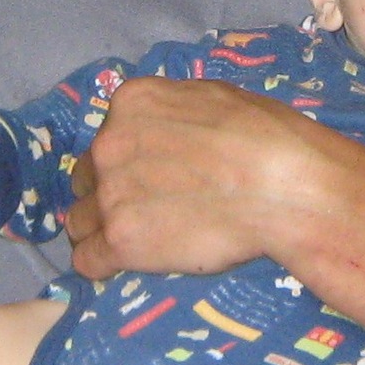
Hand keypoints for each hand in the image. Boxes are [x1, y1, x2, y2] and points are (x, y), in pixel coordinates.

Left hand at [66, 75, 353, 280]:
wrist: (284, 187)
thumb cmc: (266, 137)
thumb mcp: (213, 97)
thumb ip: (173, 112)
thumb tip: (167, 125)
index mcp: (130, 103)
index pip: (106, 137)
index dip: (125, 162)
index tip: (147, 177)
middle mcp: (109, 144)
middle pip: (86, 178)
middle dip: (108, 194)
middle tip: (145, 211)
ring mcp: (111, 194)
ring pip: (79, 221)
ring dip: (101, 232)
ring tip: (137, 242)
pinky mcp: (120, 241)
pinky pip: (87, 260)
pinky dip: (103, 266)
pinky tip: (125, 267)